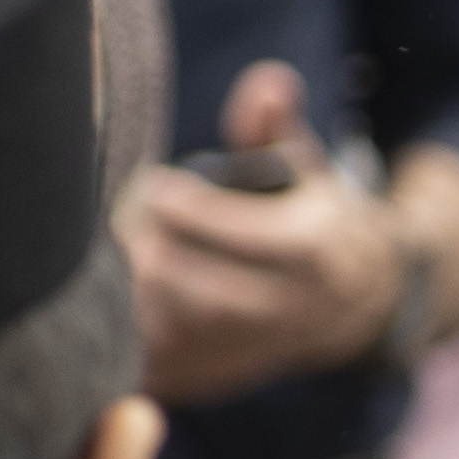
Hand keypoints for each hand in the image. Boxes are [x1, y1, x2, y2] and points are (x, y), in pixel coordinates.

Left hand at [120, 61, 408, 402]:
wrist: (352, 305)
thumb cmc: (308, 219)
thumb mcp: (303, 167)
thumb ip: (275, 126)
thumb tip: (268, 82)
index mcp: (313, 249)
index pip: (238, 231)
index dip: (185, 207)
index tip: (152, 185)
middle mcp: (293, 307)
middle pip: (204, 289)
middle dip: (151, 253)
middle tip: (115, 222)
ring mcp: (261, 348)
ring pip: (184, 333)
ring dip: (135, 295)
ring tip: (106, 257)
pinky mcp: (229, 376)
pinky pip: (170, 367)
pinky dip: (133, 338)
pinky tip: (108, 301)